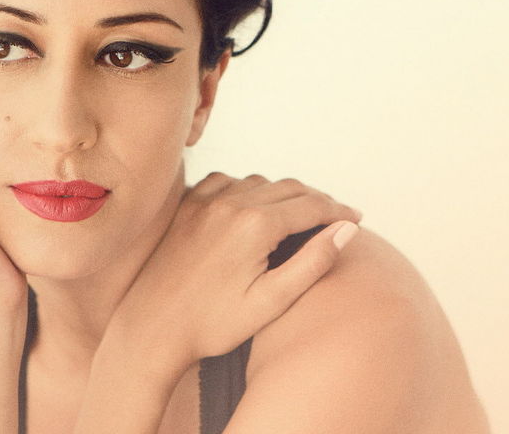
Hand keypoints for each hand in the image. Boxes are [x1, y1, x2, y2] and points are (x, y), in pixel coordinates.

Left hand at [110, 172, 361, 373]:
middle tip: (335, 216)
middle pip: (288, 188)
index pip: (311, 205)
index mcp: (256, 224)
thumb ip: (313, 261)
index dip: (339, 210)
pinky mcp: (188, 205)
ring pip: (259, 181)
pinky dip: (247, 187)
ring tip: (300, 212)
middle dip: (316, 200)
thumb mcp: (272, 301)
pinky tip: (252, 202)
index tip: (356, 217)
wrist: (152, 326)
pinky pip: (226, 181)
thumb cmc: (213, 324)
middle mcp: (231, 202)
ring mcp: (205, 200)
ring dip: (283, 192)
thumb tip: (346, 230)